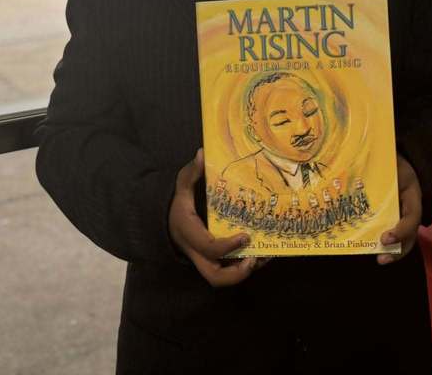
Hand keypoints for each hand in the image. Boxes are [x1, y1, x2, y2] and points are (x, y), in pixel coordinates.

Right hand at [169, 148, 268, 286]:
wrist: (167, 222)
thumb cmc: (178, 203)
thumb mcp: (182, 185)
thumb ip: (192, 172)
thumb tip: (201, 153)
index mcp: (189, 233)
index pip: (208, 247)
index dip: (228, 246)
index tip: (246, 236)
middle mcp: (196, 252)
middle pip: (214, 277)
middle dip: (236, 273)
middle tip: (254, 259)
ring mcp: (204, 260)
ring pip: (223, 278)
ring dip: (245, 271)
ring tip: (265, 256)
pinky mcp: (212, 262)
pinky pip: (227, 272)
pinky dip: (244, 266)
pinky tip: (261, 255)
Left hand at [378, 154, 422, 264]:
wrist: (395, 157)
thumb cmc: (392, 160)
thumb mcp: (392, 162)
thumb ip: (380, 168)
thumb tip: (356, 168)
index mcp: (412, 194)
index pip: (412, 216)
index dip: (402, 230)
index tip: (386, 237)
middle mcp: (408, 207)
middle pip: (410, 234)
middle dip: (398, 250)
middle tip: (382, 258)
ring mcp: (401, 213)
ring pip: (403, 238)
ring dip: (393, 252)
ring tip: (380, 260)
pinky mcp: (389, 216)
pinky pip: (389, 231)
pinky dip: (380, 241)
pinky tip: (367, 247)